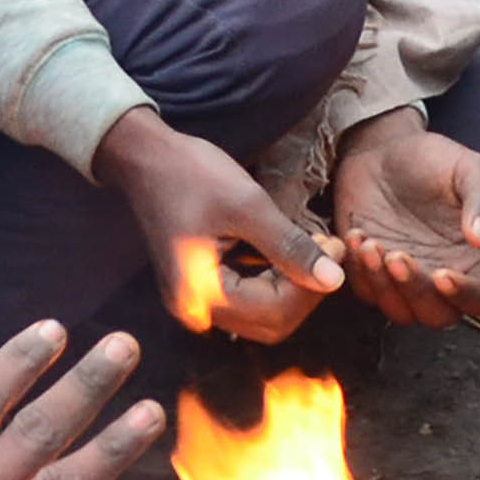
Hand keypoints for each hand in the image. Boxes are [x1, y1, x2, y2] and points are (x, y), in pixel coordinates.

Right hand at [95, 109, 337, 343]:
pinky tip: (286, 246)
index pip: (276, 312)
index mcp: (200, 295)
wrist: (144, 157)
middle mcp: (196, 309)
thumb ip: (291, 247)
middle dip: (305, 288)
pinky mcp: (202, 286)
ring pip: (264, 313)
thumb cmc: (190, 174)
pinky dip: (275, 278)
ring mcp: (197, 300)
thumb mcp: (248, 205)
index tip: (335, 244)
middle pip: (271, 322)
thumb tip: (335, 280)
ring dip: (293, 283)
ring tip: (311, 242)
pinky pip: (249, 297)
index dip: (312, 284)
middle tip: (326, 245)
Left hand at [330, 110, 479, 328]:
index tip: (443, 274)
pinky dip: (359, 274)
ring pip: (401, 313)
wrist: (382, 149)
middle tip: (398, 255)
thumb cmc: (432, 158)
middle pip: (439, 316)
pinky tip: (356, 236)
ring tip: (371, 244)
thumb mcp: (468, 167)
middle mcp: (444, 278)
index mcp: (477, 259)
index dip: (465, 295)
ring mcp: (407, 281)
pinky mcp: (372, 275)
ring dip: (384, 286)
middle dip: (416, 291)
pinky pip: (366, 294)